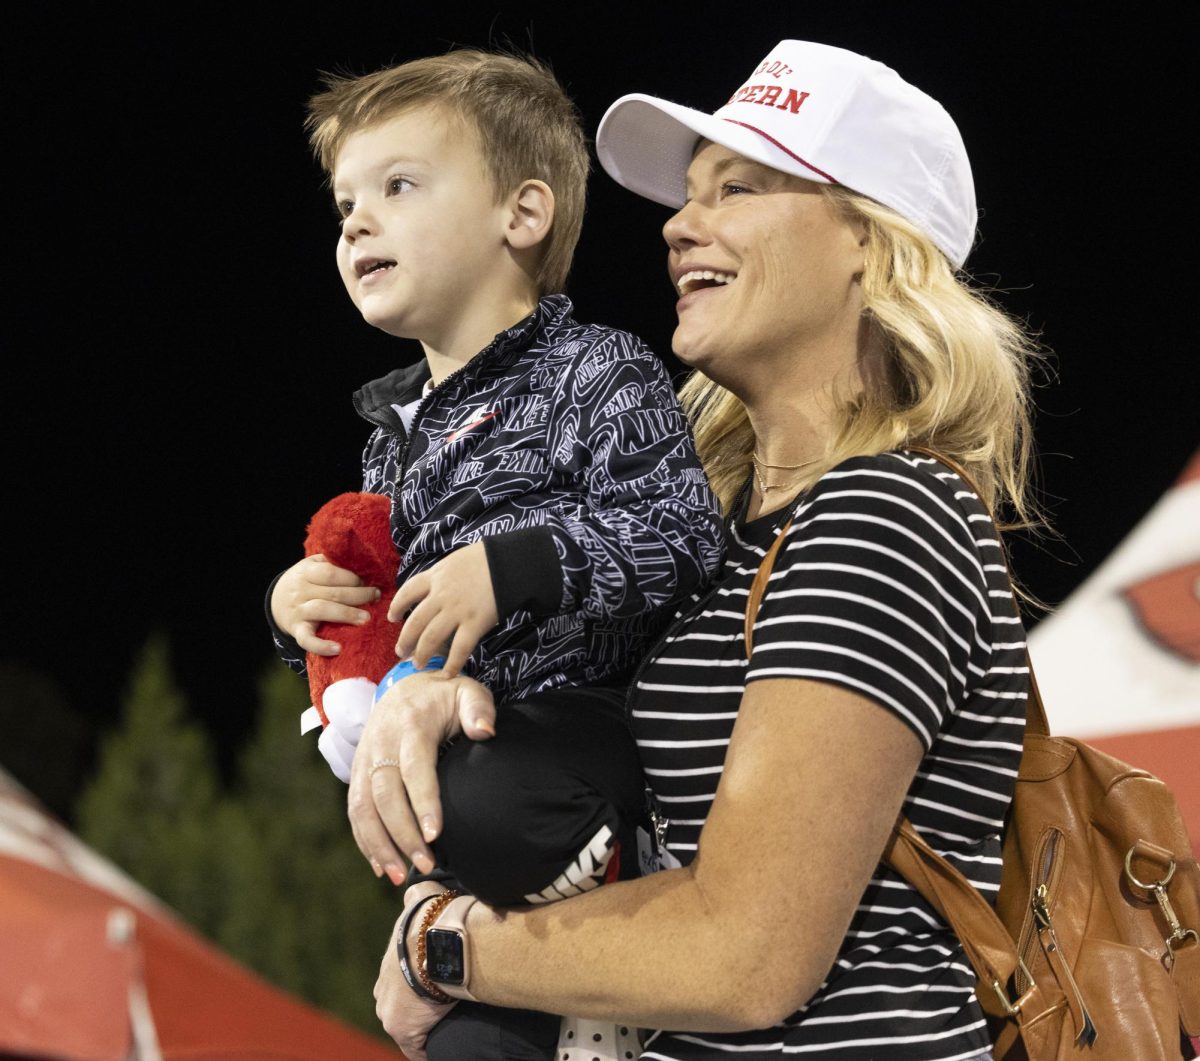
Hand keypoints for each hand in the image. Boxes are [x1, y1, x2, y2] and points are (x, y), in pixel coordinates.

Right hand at [270, 554, 380, 654]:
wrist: (277, 600)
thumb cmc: (305, 581)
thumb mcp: (313, 565)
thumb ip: (333, 562)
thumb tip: (363, 562)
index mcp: (306, 572)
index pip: (330, 573)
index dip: (352, 578)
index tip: (370, 582)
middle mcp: (300, 591)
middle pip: (332, 592)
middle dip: (358, 595)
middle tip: (376, 597)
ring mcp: (298, 611)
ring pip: (323, 610)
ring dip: (347, 614)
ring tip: (366, 618)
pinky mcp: (297, 630)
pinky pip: (307, 640)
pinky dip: (321, 646)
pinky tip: (338, 649)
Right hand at [348, 670, 496, 884]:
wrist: (405, 687)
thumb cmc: (445, 695)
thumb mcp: (467, 691)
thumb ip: (479, 709)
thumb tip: (485, 732)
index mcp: (411, 724)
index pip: (414, 767)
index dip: (423, 802)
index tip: (436, 834)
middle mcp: (381, 742)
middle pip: (384, 794)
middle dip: (403, 833)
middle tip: (427, 863)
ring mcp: (364, 758)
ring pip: (363, 807)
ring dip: (379, 845)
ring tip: (399, 876)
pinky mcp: (357, 771)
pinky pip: (355, 809)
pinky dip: (364, 840)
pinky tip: (381, 865)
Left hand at [375, 885, 455, 1058]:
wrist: (435, 939)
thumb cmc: (431, 919)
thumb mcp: (420, 900)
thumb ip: (415, 897)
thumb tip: (412, 889)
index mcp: (389, 966)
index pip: (398, 982)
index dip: (414, 985)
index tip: (431, 985)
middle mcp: (384, 992)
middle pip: (398, 1006)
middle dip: (414, 1008)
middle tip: (439, 1005)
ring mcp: (391, 1013)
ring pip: (407, 1026)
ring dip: (422, 1026)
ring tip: (444, 1023)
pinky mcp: (405, 1031)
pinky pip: (417, 1048)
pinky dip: (427, 1048)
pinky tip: (440, 1044)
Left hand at [389, 541, 498, 674]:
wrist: (508, 561)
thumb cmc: (485, 558)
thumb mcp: (454, 560)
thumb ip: (442, 575)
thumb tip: (436, 586)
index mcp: (435, 577)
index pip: (407, 592)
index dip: (397, 606)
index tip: (392, 616)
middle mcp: (440, 596)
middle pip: (415, 621)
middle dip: (405, 639)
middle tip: (401, 652)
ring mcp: (456, 611)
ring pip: (431, 637)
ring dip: (422, 653)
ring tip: (417, 664)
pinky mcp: (474, 623)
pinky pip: (459, 648)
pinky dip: (452, 664)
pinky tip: (447, 673)